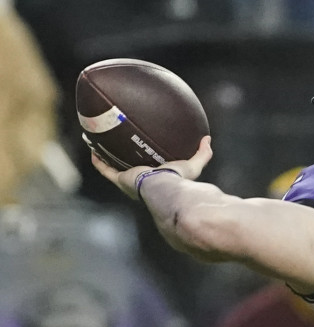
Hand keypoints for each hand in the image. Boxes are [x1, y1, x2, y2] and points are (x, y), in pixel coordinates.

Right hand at [90, 136, 213, 200]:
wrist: (163, 187)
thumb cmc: (178, 179)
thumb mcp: (192, 164)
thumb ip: (202, 154)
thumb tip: (208, 139)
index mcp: (156, 180)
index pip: (150, 171)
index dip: (146, 163)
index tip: (143, 152)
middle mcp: (141, 182)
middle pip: (130, 169)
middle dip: (124, 159)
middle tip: (119, 146)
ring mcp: (129, 181)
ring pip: (114, 168)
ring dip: (107, 158)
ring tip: (101, 145)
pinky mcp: (119, 179)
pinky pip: (105, 169)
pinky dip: (98, 160)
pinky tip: (93, 148)